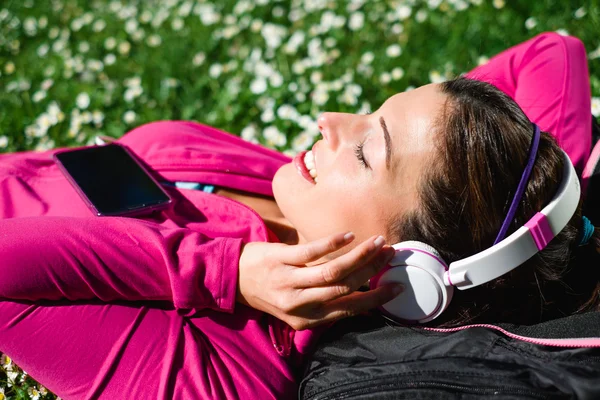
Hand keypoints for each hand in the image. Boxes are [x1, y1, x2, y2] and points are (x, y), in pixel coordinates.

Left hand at [236, 232, 401, 329]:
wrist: (232, 277)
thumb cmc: (270, 291)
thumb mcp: (295, 308)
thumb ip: (323, 302)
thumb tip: (361, 291)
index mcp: (306, 320)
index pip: (348, 309)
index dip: (375, 299)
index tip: (397, 287)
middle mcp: (298, 304)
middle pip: (344, 288)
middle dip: (372, 271)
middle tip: (390, 254)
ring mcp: (287, 281)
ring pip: (331, 271)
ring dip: (359, 256)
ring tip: (377, 243)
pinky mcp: (278, 259)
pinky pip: (311, 252)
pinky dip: (333, 243)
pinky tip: (349, 236)